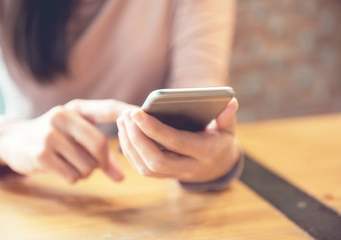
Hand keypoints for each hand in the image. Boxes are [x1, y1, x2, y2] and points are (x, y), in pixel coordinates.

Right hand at [0, 99, 136, 182]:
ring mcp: (50, 135)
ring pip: (87, 164)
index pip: (108, 108)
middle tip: (96, 163)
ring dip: (86, 171)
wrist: (14, 141)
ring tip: (72, 163)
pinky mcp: (40, 154)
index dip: (128, 112)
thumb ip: (101, 152)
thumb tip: (122, 177)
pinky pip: (73, 175)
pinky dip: (73, 177)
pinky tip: (62, 168)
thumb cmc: (54, 138)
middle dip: (101, 161)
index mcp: (76, 108)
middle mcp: (63, 116)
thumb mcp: (75, 135)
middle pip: (100, 144)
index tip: (146, 116)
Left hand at [117, 98, 240, 182]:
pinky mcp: (164, 176)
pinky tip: (125, 133)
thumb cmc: (220, 141)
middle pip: (156, 161)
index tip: (137, 112)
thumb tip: (231, 102)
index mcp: (206, 153)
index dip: (155, 129)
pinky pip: (143, 169)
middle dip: (137, 138)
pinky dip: (130, 152)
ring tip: (122, 120)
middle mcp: (189, 168)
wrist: (218, 166)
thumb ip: (227, 117)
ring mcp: (175, 175)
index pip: (176, 143)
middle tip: (126, 116)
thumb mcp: (227, 129)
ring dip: (130, 144)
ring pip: (146, 167)